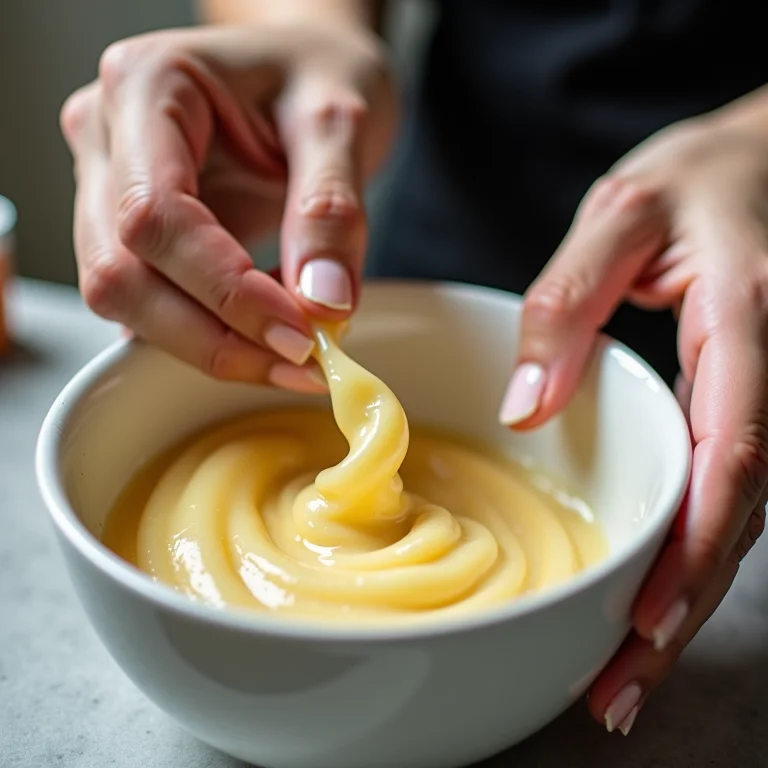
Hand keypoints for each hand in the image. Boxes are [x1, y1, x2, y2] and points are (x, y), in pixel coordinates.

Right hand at [60, 22, 395, 389]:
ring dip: (206, 346)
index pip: (156, 214)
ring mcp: (110, 187)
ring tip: (290, 358)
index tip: (298, 334)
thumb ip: (331, 209)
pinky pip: (148, 301)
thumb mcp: (341, 122)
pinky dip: (205, 334)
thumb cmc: (318, 72)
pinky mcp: (132, 230)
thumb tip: (322, 303)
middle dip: (212, 336)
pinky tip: (263, 339)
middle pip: (121, 270)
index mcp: (147, 86)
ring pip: (122, 297)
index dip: (225, 290)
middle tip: (299, 363)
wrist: (308, 68)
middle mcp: (109, 138)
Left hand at [500, 117, 767, 732]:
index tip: (647, 620)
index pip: (733, 457)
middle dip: (682, 609)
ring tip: (624, 671)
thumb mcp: (621, 215)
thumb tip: (528, 401)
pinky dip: (686, 555)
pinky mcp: (740, 408)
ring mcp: (761, 400)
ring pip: (732, 520)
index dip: (696, 548)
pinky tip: (648, 595)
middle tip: (620, 687)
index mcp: (747, 327)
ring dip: (682, 600)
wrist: (759, 162)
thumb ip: (569, 300)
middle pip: (737, 518)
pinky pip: (721, 493)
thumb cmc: (698, 181)